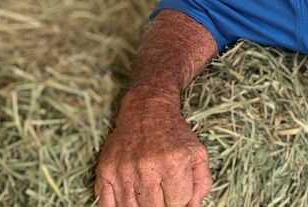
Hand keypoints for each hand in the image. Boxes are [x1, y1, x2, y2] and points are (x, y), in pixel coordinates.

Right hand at [95, 91, 211, 206]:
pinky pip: (107, 204)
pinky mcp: (105, 171)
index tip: (177, 190)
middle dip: (162, 205)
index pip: (178, 202)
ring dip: (142, 206)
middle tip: (162, 194)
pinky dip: (119, 206)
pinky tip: (131, 199)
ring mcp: (123, 170)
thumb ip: (201, 184)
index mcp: (174, 163)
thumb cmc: (175, 134)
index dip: (180, 200)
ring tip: (149, 194)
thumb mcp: (198, 154)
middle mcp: (147, 167)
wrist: (146, 110)